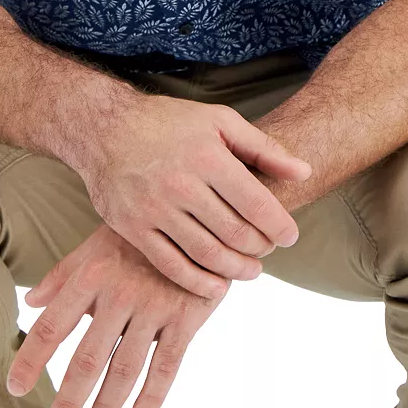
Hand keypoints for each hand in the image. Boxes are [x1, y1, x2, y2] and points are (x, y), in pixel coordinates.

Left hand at [6, 222, 229, 407]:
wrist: (199, 215)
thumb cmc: (138, 236)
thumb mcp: (96, 245)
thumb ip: (62, 276)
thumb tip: (30, 302)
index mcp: (90, 276)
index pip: (51, 326)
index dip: (30, 360)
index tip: (15, 388)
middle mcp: (119, 294)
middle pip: (87, 358)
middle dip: (69, 398)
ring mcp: (154, 307)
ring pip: (126, 368)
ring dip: (108, 403)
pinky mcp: (186, 317)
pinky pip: (167, 365)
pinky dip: (153, 394)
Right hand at [77, 91, 310, 300]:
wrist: (103, 127)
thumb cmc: (168, 122)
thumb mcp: (219, 121)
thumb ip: (263, 148)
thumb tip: (304, 172)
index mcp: (207, 156)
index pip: (257, 204)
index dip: (280, 227)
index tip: (290, 236)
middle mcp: (180, 184)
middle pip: (235, 233)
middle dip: (260, 248)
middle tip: (268, 250)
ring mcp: (153, 208)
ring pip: (206, 254)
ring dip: (236, 269)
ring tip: (251, 270)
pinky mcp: (132, 227)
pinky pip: (171, 265)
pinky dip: (198, 282)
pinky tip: (218, 286)